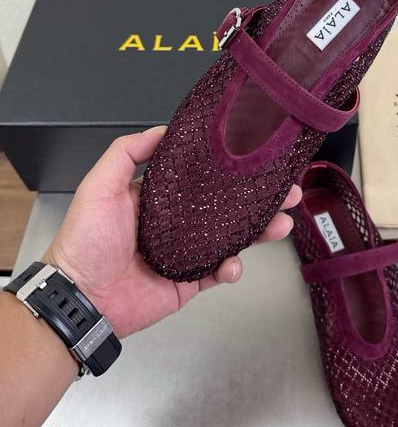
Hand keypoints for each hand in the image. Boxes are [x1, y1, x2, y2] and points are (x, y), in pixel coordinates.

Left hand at [43, 126, 300, 337]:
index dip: (231, 169)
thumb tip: (161, 129)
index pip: (203, 177)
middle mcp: (176, 222)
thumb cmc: (85, 240)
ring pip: (233, 237)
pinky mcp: (189, 281)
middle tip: (287, 192)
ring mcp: (186, 252)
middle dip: (260, 199)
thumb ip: (127, 152)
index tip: (258, 159)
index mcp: (159, 197)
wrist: (82, 297)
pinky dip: (232, 268)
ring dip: (259, 230)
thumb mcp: (100, 185)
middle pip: (228, 206)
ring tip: (280, 224)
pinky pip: (220, 271)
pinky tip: (234, 264)